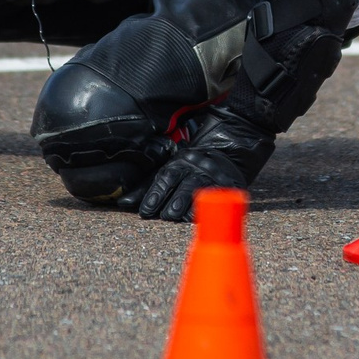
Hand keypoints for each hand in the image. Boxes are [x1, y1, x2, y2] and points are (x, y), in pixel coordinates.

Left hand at [127, 107, 273, 222]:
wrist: (235, 142)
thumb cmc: (197, 162)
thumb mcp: (175, 167)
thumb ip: (151, 186)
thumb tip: (123, 202)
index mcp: (181, 161)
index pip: (165, 178)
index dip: (154, 195)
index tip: (145, 211)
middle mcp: (196, 166)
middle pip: (181, 185)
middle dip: (170, 202)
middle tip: (163, 215)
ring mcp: (214, 175)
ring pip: (198, 191)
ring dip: (185, 206)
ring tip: (176, 217)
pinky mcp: (231, 183)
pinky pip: (218, 196)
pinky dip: (207, 208)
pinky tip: (198, 216)